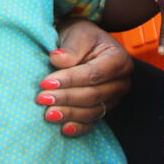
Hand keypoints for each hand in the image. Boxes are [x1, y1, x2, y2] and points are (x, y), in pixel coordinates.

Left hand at [36, 20, 132, 136]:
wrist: (82, 43)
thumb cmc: (79, 36)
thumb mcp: (77, 34)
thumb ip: (71, 48)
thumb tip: (58, 60)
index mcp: (119, 60)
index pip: (92, 74)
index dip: (69, 80)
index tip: (45, 83)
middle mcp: (121, 82)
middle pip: (93, 95)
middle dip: (65, 99)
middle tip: (42, 99)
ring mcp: (114, 98)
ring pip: (92, 111)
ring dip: (69, 114)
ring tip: (47, 114)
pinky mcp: (104, 108)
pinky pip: (93, 121)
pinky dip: (78, 127)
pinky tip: (64, 130)